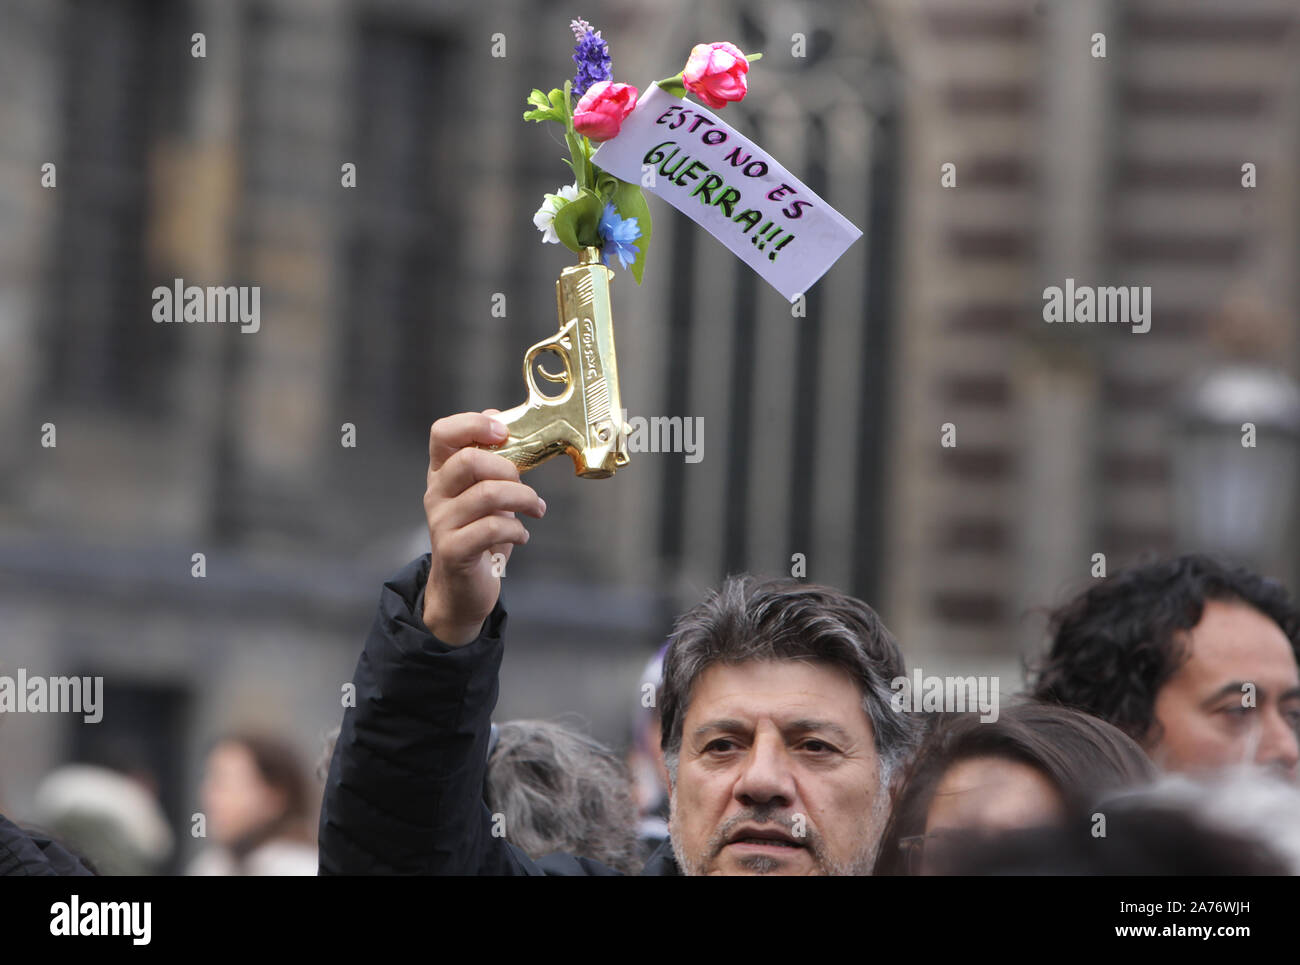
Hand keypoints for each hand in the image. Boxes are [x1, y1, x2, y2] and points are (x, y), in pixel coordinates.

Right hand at [421, 411, 545, 644]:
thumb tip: (498, 416)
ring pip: (487, 494)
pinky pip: (492, 528)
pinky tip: (521, 535)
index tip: (502, 432)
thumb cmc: (479, 533)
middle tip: (524, 484)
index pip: (442, 433)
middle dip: (508, 468)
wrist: (463, 587)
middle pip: (468, 460)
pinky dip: (517, 529)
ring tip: (535, 509)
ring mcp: (441, 522)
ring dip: (523, 499)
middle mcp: (436, 493)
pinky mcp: (453, 549)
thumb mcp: (485, 491)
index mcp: (442, 472)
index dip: (472, 424)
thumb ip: (490, 458)